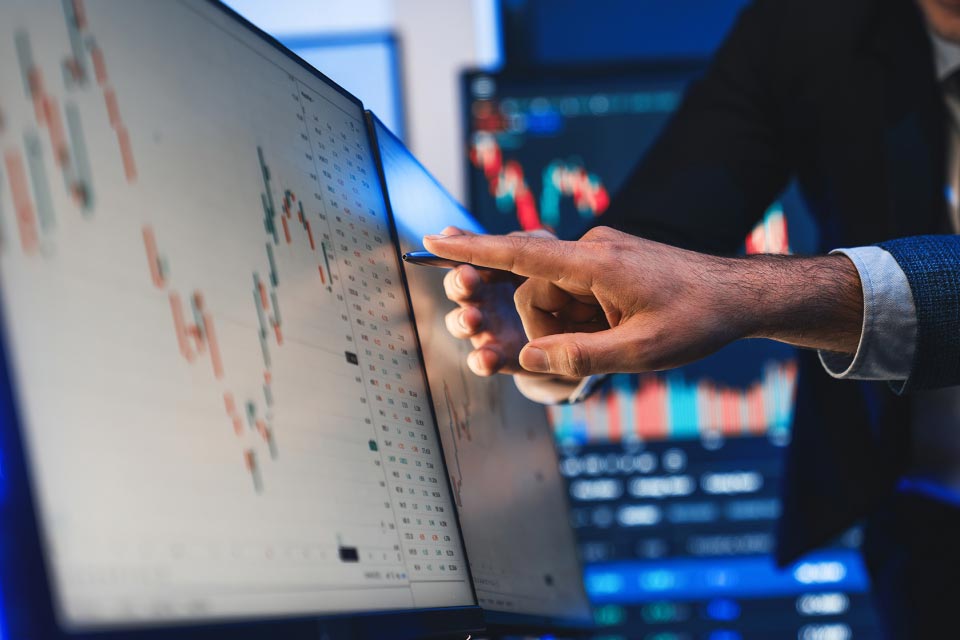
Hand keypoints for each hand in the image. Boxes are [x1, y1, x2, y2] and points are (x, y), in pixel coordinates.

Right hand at [424, 226, 862, 377]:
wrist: (739, 296)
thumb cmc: (697, 320)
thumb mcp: (642, 352)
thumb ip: (580, 358)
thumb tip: (529, 359)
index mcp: (597, 263)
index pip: (522, 253)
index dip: (474, 250)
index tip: (434, 239)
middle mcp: (592, 251)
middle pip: (534, 292)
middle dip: (540, 326)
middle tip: (568, 344)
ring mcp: (600, 256)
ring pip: (553, 298)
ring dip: (568, 328)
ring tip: (617, 340)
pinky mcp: (607, 266)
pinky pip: (572, 294)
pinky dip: (579, 319)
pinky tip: (613, 328)